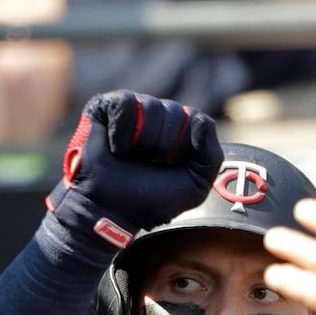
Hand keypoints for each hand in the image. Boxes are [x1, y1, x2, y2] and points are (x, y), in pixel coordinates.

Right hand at [48, 90, 221, 249]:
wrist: (111, 211)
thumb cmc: (150, 200)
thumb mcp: (195, 185)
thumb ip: (211, 155)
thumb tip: (199, 120)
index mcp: (176, 131)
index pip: (194, 118)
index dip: (183, 147)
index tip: (167, 168)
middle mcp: (155, 117)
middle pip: (174, 111)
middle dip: (162, 146)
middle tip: (145, 164)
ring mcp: (130, 110)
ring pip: (151, 106)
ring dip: (142, 142)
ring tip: (128, 157)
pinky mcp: (104, 107)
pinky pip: (125, 103)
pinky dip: (121, 130)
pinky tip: (114, 146)